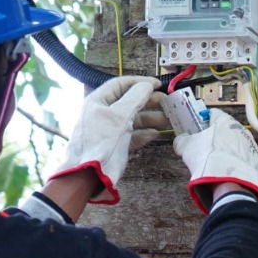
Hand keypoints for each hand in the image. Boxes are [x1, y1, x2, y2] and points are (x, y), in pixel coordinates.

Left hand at [48, 75, 161, 204]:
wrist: (89, 175)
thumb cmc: (102, 141)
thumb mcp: (119, 116)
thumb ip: (135, 98)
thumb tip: (147, 85)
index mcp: (98, 101)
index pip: (121, 84)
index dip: (140, 83)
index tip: (158, 85)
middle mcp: (103, 113)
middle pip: (129, 101)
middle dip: (148, 101)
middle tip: (167, 102)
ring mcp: (109, 129)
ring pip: (132, 119)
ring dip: (150, 118)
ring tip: (168, 119)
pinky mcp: (115, 144)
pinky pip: (132, 135)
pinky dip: (144, 133)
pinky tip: (156, 134)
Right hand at [173, 110, 257, 212]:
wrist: (229, 181)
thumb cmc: (208, 158)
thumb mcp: (187, 146)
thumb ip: (182, 140)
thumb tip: (181, 140)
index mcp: (225, 120)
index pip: (213, 114)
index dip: (203, 121)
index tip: (197, 129)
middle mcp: (241, 129)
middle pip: (224, 130)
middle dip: (214, 138)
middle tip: (204, 149)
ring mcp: (251, 145)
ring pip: (234, 144)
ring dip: (225, 151)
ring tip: (215, 162)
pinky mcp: (256, 161)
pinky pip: (242, 159)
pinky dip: (234, 163)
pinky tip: (226, 171)